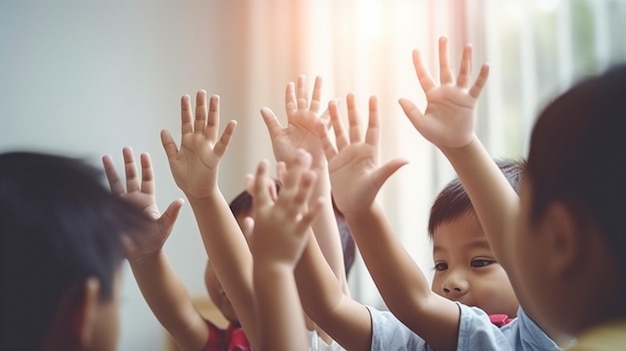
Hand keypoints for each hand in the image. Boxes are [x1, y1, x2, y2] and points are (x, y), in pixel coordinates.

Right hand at [102, 147, 182, 261]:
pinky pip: (106, 197)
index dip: (145, 167)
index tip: (144, 154)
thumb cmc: (156, 241)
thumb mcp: (166, 225)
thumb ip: (172, 213)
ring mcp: (122, 205)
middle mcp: (134, 200)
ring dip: (111, 170)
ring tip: (106, 157)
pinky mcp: (113, 212)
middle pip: (131, 177)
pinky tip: (94, 177)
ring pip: (116, 184)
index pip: (147, 179)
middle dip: (128, 162)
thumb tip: (181, 201)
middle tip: (126, 148)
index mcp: (148, 200)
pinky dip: (101, 187)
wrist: (142, 254)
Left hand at [161, 91, 236, 199]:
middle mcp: (199, 141)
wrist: (195, 192)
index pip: (187, 121)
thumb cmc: (185, 177)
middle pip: (200, 120)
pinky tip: (232, 123)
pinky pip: (223, 144)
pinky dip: (228, 134)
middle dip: (200, 106)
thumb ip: (168, 145)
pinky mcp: (215, 157)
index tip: (185, 96)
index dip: (186, 109)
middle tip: (201, 92)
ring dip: (213, 113)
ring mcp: (208, 148)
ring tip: (215, 99)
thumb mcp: (173, 159)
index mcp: (187, 141)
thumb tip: (163, 130)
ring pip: (211, 126)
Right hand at [247, 150, 322, 266]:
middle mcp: (274, 215)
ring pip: (298, 200)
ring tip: (313, 171)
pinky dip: (315, 209)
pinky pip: (308, 219)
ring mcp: (287, 223)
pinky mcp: (299, 233)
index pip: (259, 189)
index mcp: (261, 214)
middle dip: (293, 170)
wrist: (270, 272)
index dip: (260, 174)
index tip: (263, 160)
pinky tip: (323, 199)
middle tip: (300, 154)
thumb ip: (249, 226)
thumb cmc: (260, 256)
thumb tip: (245, 219)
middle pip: (284, 188)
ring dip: (305, 185)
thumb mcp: (252, 238)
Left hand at [261, 75, 327, 169]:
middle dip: (304, 88)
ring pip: (316, 103)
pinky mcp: (322, 130)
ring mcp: (313, 124)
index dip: (290, 93)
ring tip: (319, 78)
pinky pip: (327, 117)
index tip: (290, 83)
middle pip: (304, 99)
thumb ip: (271, 122)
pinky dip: (331, 109)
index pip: (290, 103)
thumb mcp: (277, 137)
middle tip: (304, 76)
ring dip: (317, 91)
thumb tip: (262, 108)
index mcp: (292, 121)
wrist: (299, 167)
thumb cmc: (286, 156)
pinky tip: (336, 99)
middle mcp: (303, 120)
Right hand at [320, 94, 406, 215]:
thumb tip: (405, 160)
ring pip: (339, 132)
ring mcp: (344, 155)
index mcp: (369, 152)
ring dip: (336, 118)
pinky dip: (323, 135)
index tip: (372, 97)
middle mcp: (357, 150)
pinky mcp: (333, 162)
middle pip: (354, 125)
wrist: (354, 207)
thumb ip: (389, 168)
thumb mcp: (377, 180)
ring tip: (332, 102)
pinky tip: (318, 123)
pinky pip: (327, 145)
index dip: (372, 113)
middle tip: (349, 94)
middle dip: (352, 110)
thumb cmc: (368, 195)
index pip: (371, 127)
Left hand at [399, 36, 488, 149]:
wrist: (452, 143)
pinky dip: (481, 77)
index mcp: (432, 95)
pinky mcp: (470, 101)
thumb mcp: (420, 123)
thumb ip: (411, 111)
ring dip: (465, 60)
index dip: (419, 64)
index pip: (424, 76)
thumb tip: (400, 99)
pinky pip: (477, 86)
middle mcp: (446, 91)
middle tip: (442, 37)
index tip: (415, 50)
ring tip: (467, 46)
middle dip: (443, 53)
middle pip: (444, 68)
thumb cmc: (435, 134)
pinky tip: (486, 65)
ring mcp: (459, 94)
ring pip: (462, 73)